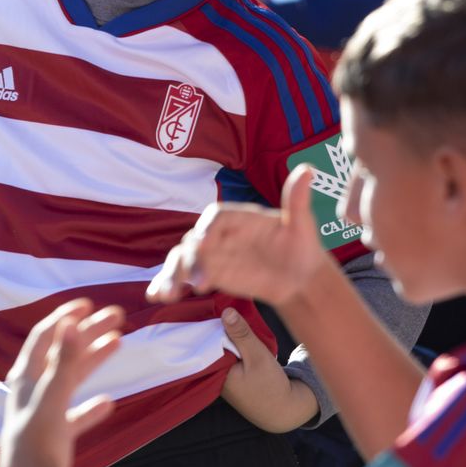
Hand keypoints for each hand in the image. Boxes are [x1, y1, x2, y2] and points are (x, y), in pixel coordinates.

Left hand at [0, 300, 123, 466]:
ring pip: (73, 377)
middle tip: (116, 316)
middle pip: (64, 351)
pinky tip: (107, 403)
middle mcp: (35, 388)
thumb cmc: (35, 440)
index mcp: (27, 375)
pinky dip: (92, 407)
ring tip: (118, 341)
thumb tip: (71, 323)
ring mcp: (46, 410)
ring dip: (95, 359)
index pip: (45, 335)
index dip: (65, 316)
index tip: (88, 304)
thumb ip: (64, 360)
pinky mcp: (57, 432)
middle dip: (90, 332)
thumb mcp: (52, 395)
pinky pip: (77, 414)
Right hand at [147, 165, 330, 307]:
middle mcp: (219, 234)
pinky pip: (182, 277)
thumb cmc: (301, 247)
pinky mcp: (207, 273)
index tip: (204, 243)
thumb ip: (297, 200)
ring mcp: (211, 254)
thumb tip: (308, 169)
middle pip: (194, 241)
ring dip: (171, 274)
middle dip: (188, 260)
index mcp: (238, 217)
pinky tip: (156, 296)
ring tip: (169, 295)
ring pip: (182, 259)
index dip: (207, 229)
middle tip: (195, 283)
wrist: (297, 277)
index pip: (216, 217)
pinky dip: (166, 283)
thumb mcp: (302, 225)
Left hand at [218, 308, 317, 432]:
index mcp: (215, 371)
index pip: (205, 340)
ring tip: (230, 313)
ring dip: (227, 334)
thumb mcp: (258, 356)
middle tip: (223, 304)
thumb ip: (242, 335)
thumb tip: (226, 312)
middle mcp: (215, 374)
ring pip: (221, 348)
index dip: (210, 321)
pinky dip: (233, 344)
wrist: (284, 410)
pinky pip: (228, 354)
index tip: (214, 303)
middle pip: (211, 343)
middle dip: (218, 326)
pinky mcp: (232, 376)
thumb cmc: (271, 386)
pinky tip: (238, 331)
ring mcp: (223, 376)